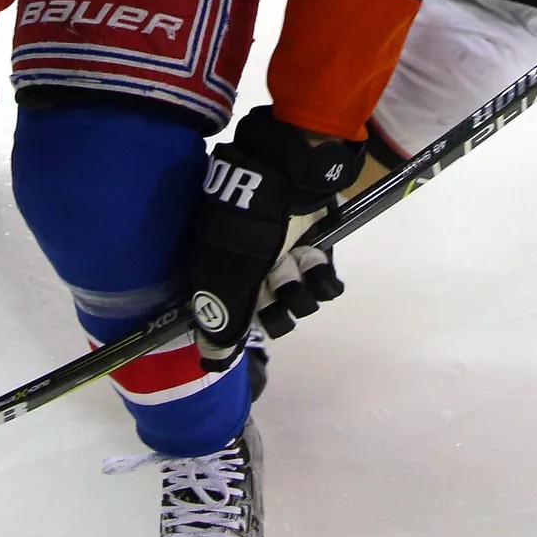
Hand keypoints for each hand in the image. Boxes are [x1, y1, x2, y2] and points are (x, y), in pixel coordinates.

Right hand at [183, 106, 363, 370]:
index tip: (245, 330)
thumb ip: (224, 322)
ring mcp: (284, 255)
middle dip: (274, 308)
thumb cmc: (253, 228)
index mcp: (223, 268)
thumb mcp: (229, 276)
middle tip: (274, 294)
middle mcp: (251, 266)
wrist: (290, 174)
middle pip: (265, 310)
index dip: (239, 325)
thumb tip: (212, 361)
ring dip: (300, 291)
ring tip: (298, 269)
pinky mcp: (314, 247)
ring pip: (297, 299)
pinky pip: (323, 281)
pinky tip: (320, 272)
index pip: (230, 313)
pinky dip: (324, 281)